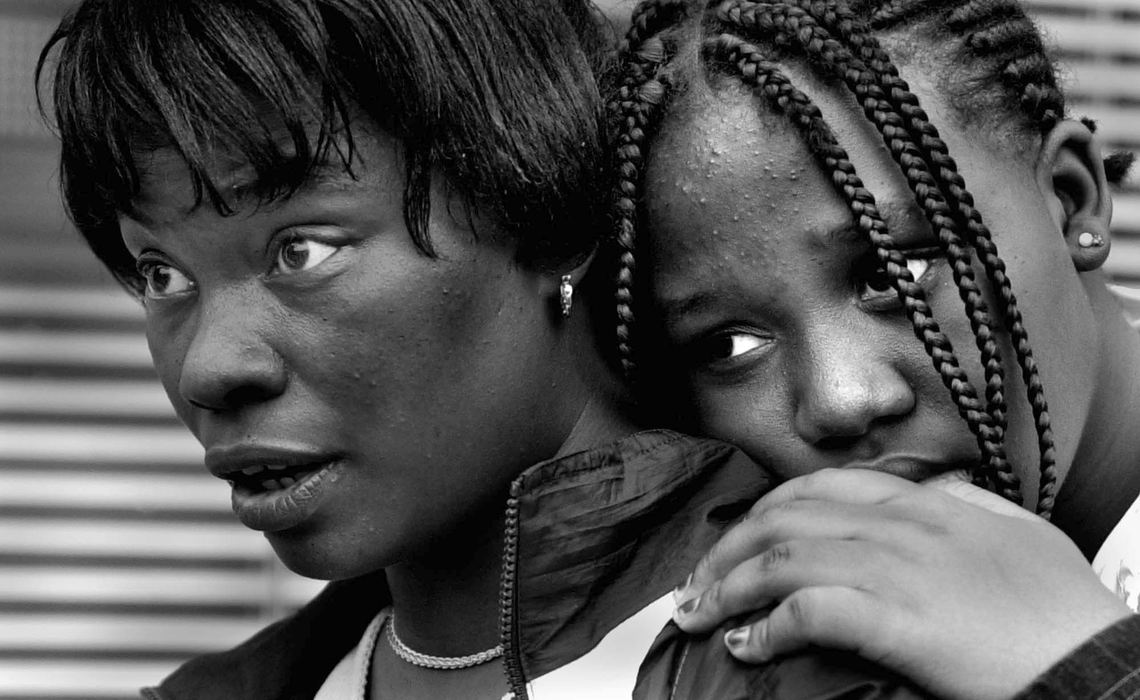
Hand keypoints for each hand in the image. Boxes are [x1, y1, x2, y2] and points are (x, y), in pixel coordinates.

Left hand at [671, 468, 1132, 699]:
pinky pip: (810, 611)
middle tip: (698, 588)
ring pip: (783, 558)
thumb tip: (932, 491)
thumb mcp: (1014, 532)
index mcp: (922, 505)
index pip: (816, 487)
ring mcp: (896, 570)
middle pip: (782, 518)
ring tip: (703, 618)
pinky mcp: (898, 620)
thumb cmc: (1060, 607)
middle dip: (726, 550)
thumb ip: (963, 504)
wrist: (1095, 659)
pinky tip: (748, 647)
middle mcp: (900, 526)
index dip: (761, 513)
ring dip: (730, 589)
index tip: (734, 544)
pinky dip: (767, 627)